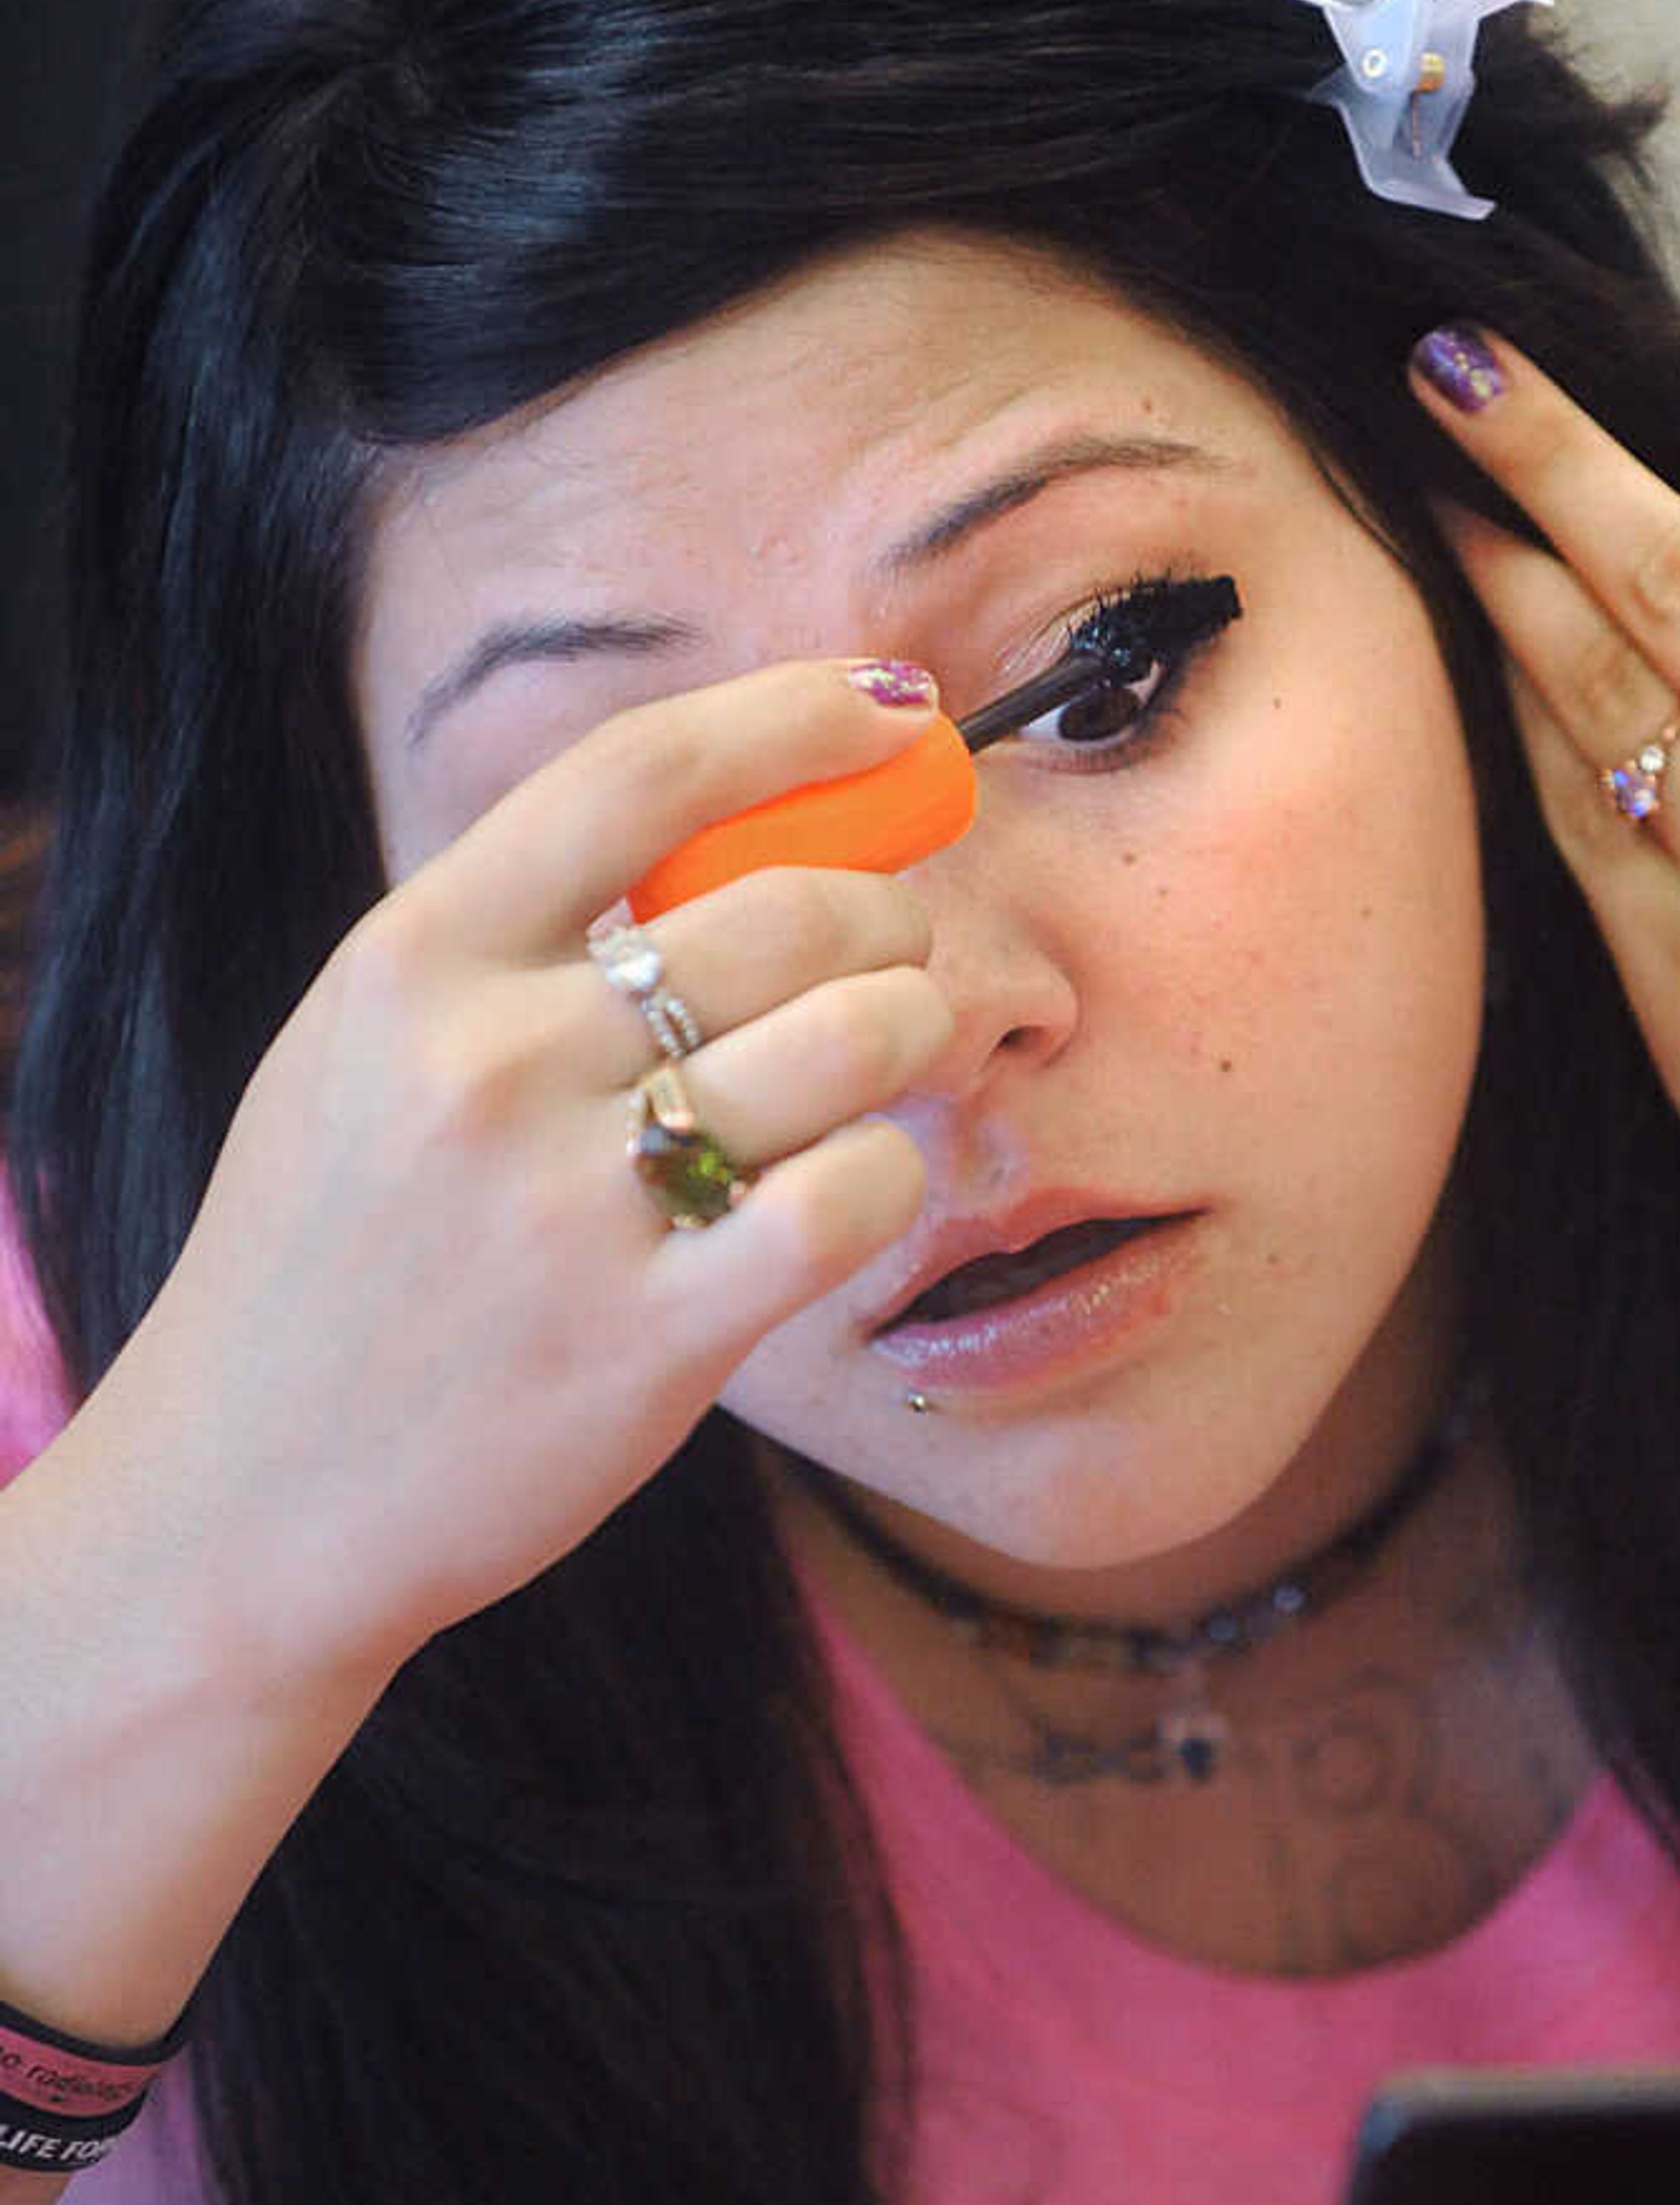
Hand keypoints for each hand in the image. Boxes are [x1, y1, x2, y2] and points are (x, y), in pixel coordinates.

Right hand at [78, 659, 951, 1674]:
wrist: (242, 1503)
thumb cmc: (329, 1263)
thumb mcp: (363, 1054)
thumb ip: (513, 943)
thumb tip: (725, 825)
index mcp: (413, 963)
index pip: (635, 772)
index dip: (792, 716)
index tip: (893, 701)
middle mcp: (491, 1063)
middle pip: (785, 910)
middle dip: (886, 910)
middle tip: (891, 949)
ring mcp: (571, 1207)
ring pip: (851, 1038)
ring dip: (913, 1029)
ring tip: (891, 1057)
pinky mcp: (652, 1342)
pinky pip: (853, 1200)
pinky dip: (887, 1175)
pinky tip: (848, 1187)